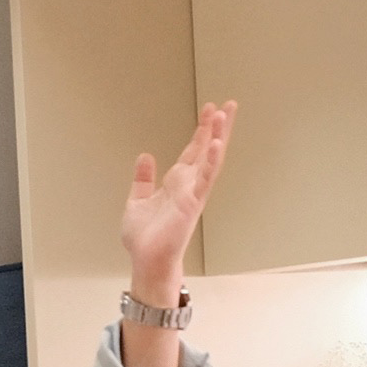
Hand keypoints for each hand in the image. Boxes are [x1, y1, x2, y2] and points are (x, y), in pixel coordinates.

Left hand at [121, 100, 237, 299]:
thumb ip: (143, 179)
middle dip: (217, 127)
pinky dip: (211, 161)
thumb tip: (145, 156)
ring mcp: (193, 194)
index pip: (194, 150)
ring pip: (210, 160)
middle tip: (229, 104)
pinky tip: (217, 144)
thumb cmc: (145, 239)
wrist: (146, 261)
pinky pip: (205, 179)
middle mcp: (189, 185)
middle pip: (207, 149)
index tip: (210, 110)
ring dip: (218, 137)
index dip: (202, 130)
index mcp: (177, 183)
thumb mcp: (137, 201)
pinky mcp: (192, 204)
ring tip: (225, 115)